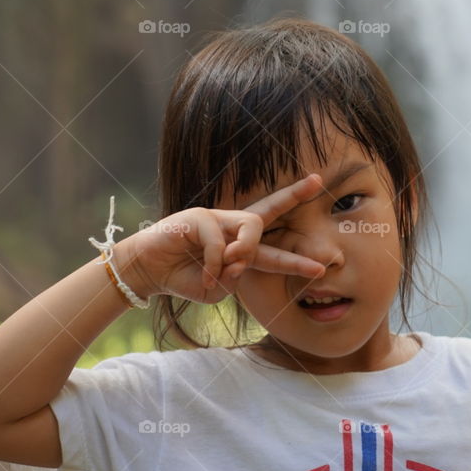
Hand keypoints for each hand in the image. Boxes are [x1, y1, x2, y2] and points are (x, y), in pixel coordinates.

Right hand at [117, 174, 327, 302]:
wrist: (148, 272)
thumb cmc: (185, 279)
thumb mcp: (217, 289)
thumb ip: (235, 278)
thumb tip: (240, 259)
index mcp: (239, 244)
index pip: (273, 236)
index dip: (297, 245)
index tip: (321, 243)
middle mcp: (231, 226)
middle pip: (269, 209)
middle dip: (294, 196)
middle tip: (318, 182)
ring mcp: (216, 218)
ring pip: (251, 225)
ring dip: (247, 251)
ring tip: (231, 266)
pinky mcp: (198, 217)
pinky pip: (219, 242)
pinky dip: (216, 263)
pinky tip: (206, 274)